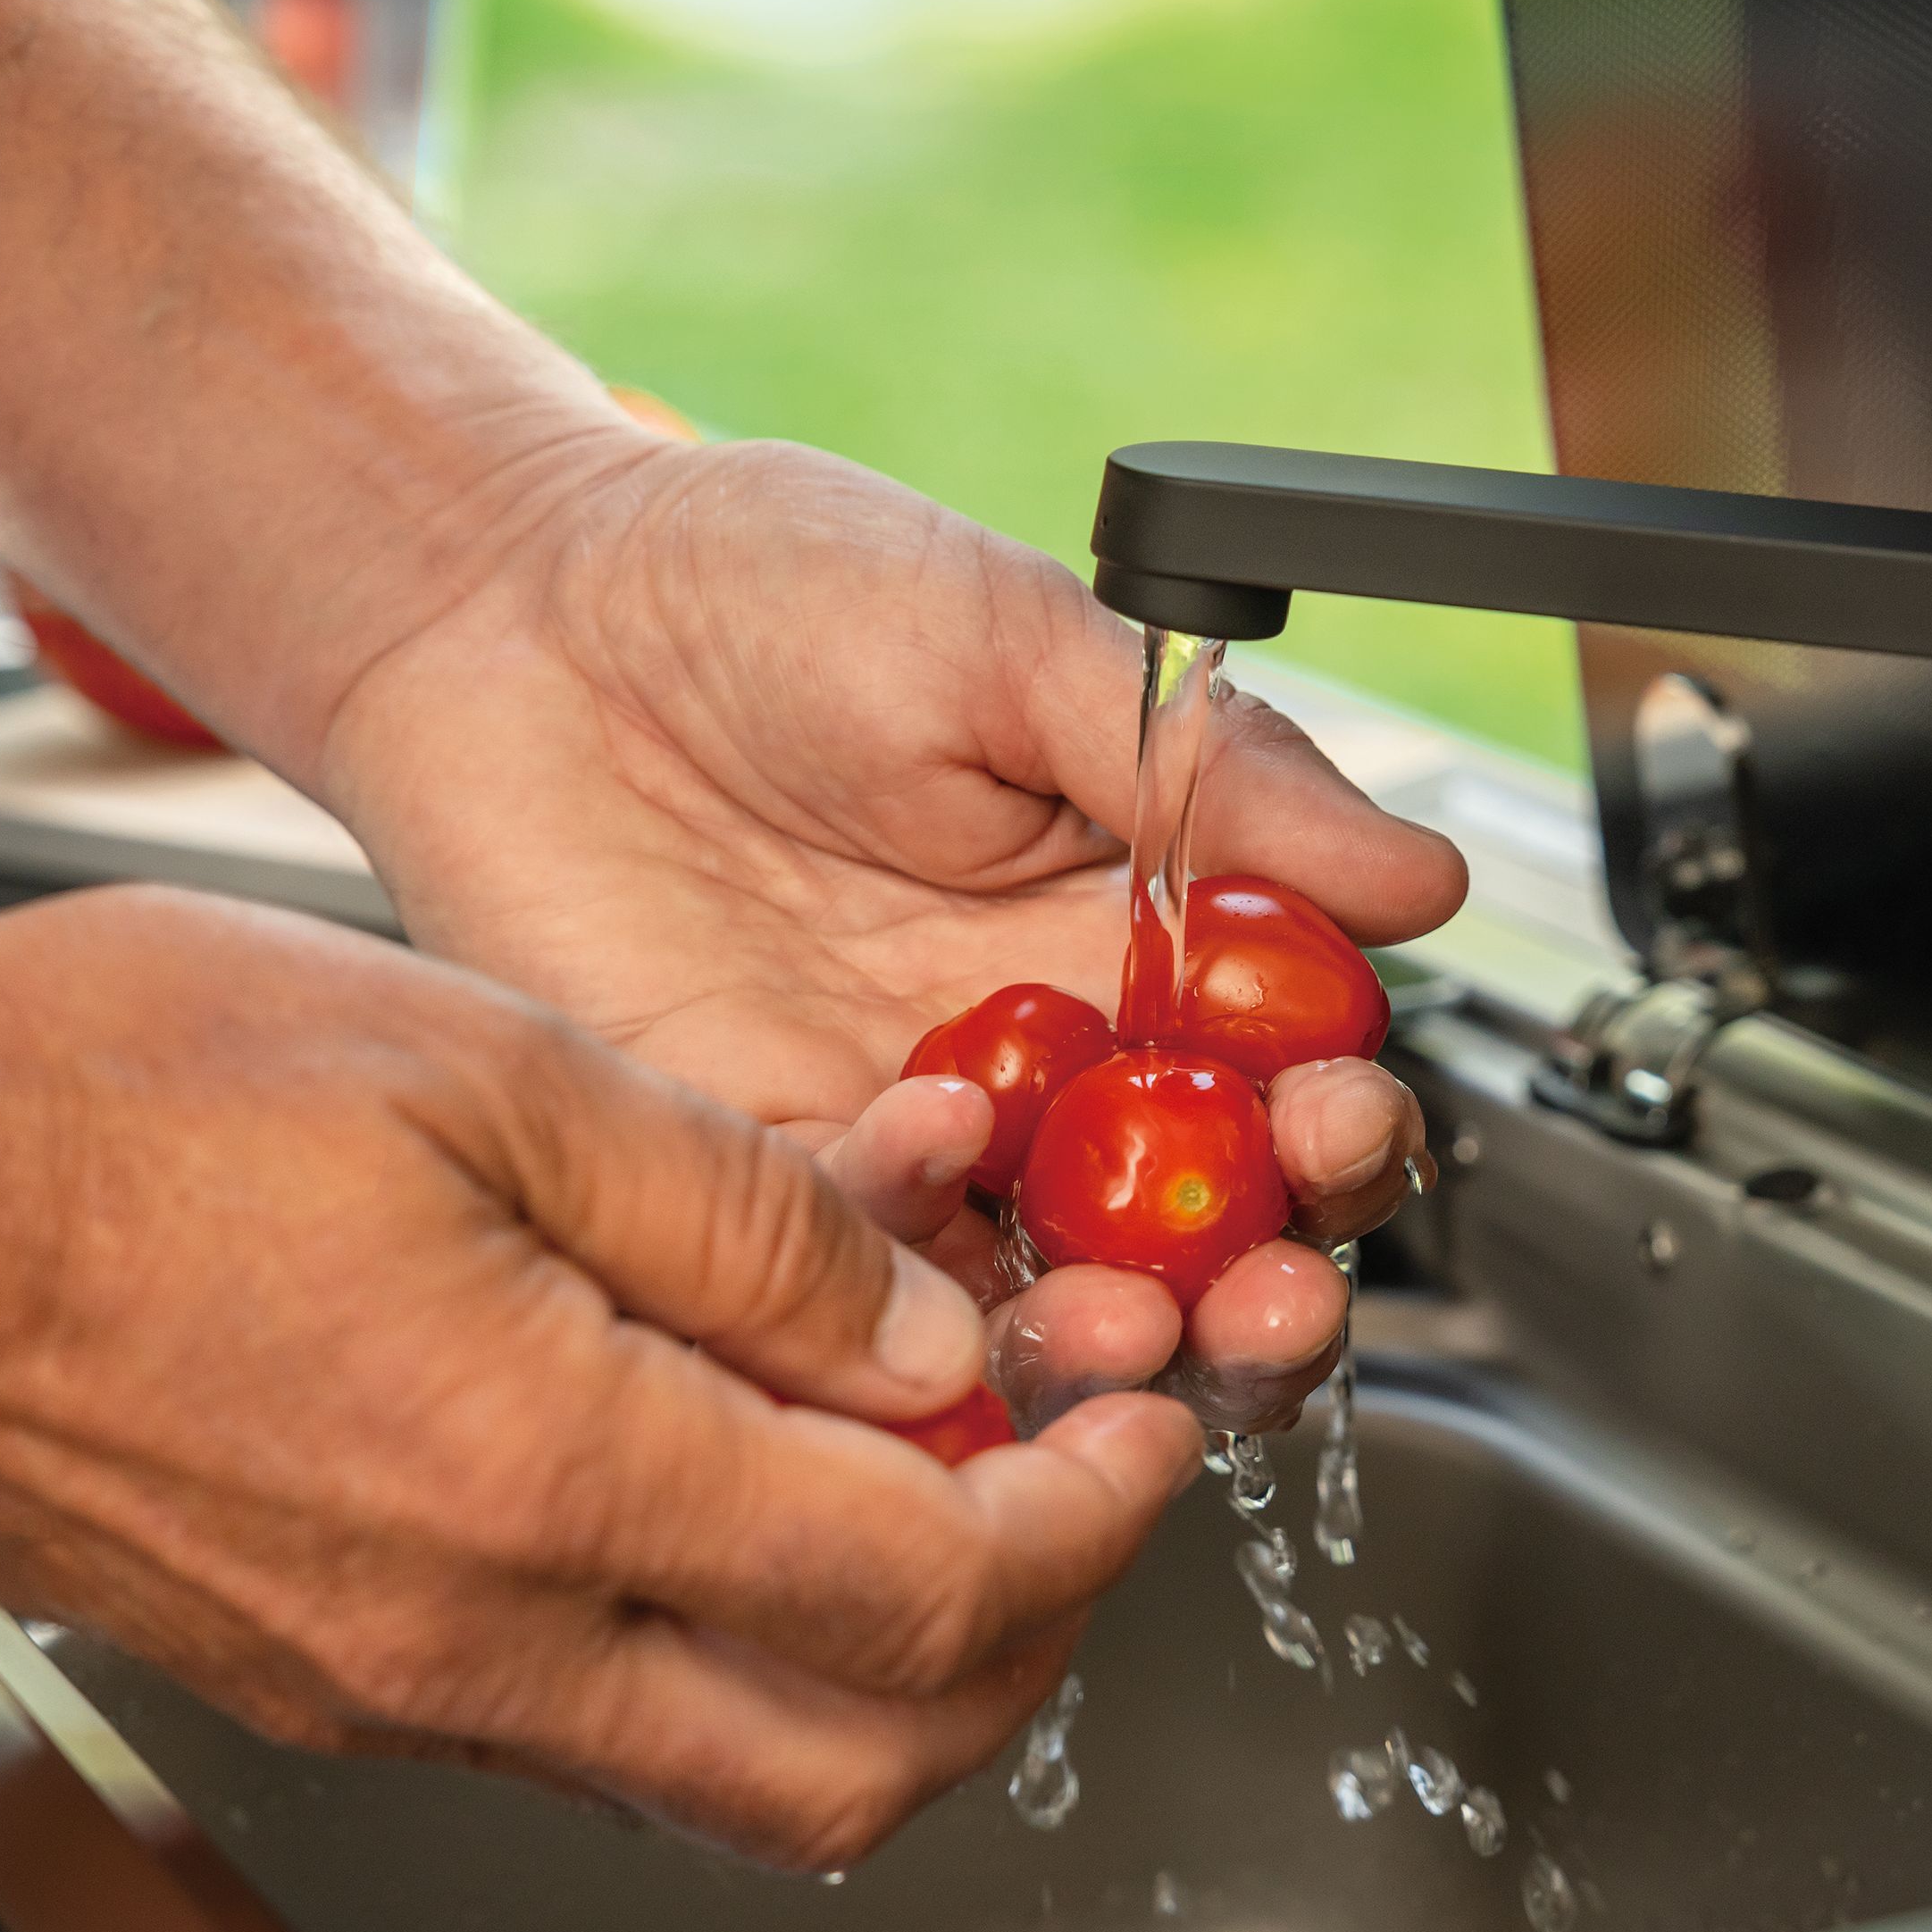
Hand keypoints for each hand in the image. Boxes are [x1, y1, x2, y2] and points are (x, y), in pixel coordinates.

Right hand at [0, 886, 1197, 1865]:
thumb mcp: (494, 1072)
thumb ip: (750, 1228)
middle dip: (1022, 1643)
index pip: (926, 1590)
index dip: (1086, 1516)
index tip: (1139, 1431)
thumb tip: (927, 1343)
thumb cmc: (109, 1097)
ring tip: (938, 1483)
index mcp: (545, 1476)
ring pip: (732, 1768)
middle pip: (859, 1764)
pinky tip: (736, 1475)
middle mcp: (475, 1633)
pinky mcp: (330, 1663)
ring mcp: (394, 1676)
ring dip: (883, 1654)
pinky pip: (596, 1712)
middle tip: (1075, 1496)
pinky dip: (726, 1627)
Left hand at [322, 436, 1461, 1432]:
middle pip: (1190, 1236)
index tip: (1339, 1123)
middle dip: (1255, 1295)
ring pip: (1038, 1297)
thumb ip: (1213, 777)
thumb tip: (1421, 878)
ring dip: (1109, 1344)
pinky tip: (932, 1184)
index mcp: (1126, 935)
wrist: (511, 608)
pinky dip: (906, 1277)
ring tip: (1134, 1329)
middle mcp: (1033, 1060)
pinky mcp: (757, 1170)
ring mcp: (899, 1128)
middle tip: (1267, 1300)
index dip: (1334, 1131)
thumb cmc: (768, 587)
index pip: (1280, 1084)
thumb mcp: (1017, 643)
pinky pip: (855, 1275)